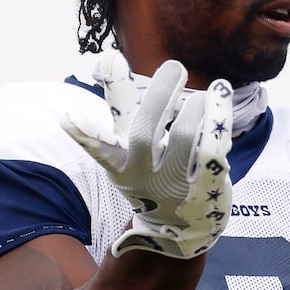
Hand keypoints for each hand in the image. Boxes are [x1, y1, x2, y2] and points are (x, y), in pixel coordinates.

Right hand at [58, 50, 232, 258]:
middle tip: (174, 66)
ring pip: (184, 139)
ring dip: (195, 109)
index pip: (100, 148)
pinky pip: (213, 148)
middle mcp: (144, 174)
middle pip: (144, 133)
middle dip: (158, 97)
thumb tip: (107, 59)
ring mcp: (175, 183)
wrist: (183, 230)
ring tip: (208, 90)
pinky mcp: (206, 186)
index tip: (68, 118)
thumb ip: (120, 107)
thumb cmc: (153, 175)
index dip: (85, 134)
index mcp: (120, 165)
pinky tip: (221, 92)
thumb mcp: (130, 147)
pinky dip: (218, 117)